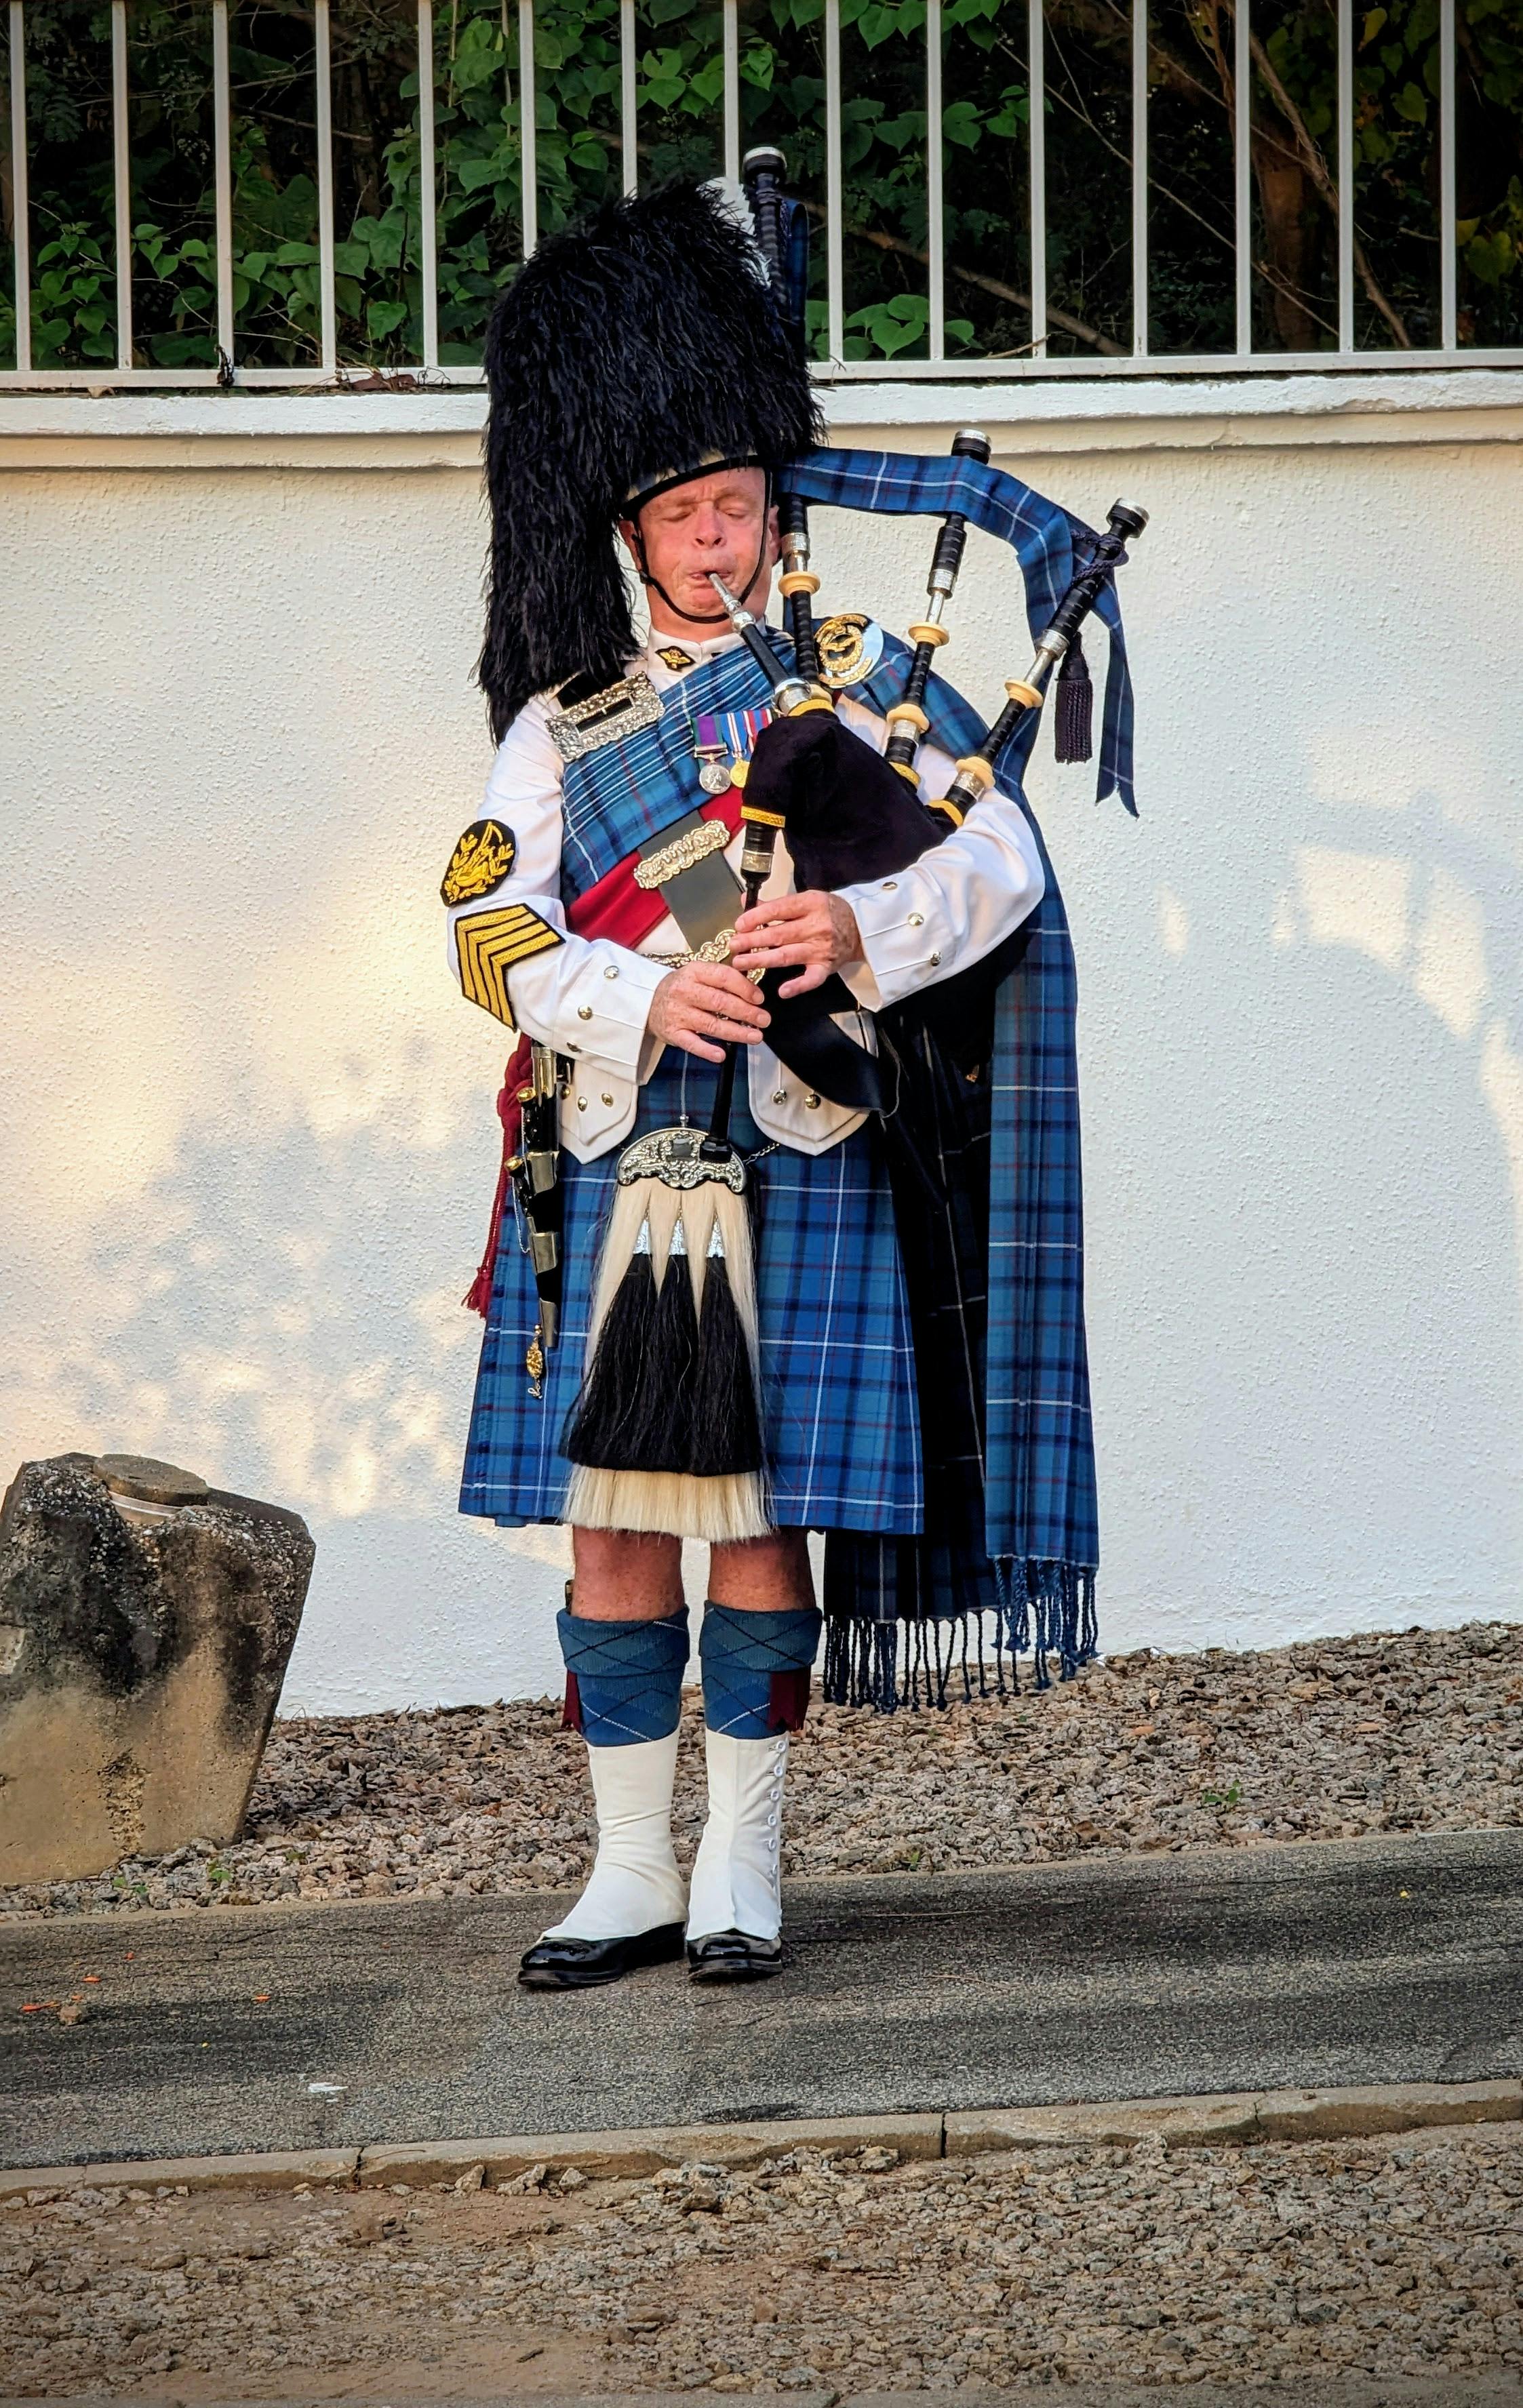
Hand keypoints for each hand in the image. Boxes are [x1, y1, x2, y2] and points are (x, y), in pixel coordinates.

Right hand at [647, 960, 770, 1065]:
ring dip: (736, 1032)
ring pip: (711, 1025)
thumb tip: (754, 990)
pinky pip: (691, 1044)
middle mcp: (684, 991)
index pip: (723, 977)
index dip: (744, 988)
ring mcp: (677, 1013)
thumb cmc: (682, 988)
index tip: (760, 998)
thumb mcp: (698, 974)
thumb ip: (722, 979)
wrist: (647, 1000)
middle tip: (764, 1019)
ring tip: (755, 1036)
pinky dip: (707, 1050)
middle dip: (746, 1012)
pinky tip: (722, 1055)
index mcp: (694, 972)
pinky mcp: (672, 1033)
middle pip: (720, 1002)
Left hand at [730, 891, 862, 998]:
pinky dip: (798, 986)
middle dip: (752, 940)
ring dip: (762, 960)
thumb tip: (746, 900)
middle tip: (733, 945)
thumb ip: (775, 903)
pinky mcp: (826, 967)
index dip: (756, 917)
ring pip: (787, 955)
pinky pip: (811, 979)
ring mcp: (822, 949)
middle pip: (779, 934)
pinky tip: (782, 991)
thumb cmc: (829, 912)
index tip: (739, 924)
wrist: (860, 928)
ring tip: (741, 962)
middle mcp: (816, 926)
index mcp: (811, 904)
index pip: (779, 909)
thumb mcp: (806, 900)